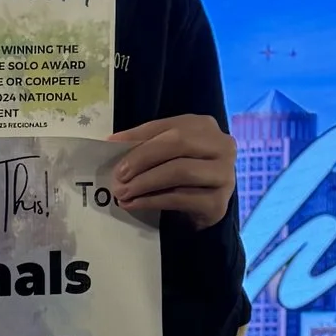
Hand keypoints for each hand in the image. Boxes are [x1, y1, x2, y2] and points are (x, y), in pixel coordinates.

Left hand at [106, 112, 236, 229]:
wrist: (205, 209)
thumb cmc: (183, 177)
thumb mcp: (167, 155)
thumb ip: (147, 144)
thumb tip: (113, 142)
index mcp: (205, 126)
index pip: (167, 126)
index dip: (137, 136)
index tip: (111, 147)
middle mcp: (222, 146)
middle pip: (177, 143)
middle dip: (142, 158)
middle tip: (119, 175)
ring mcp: (224, 174)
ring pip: (180, 171)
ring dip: (145, 182)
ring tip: (122, 192)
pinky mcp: (218, 203)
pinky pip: (180, 198)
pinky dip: (152, 200)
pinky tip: (135, 204)